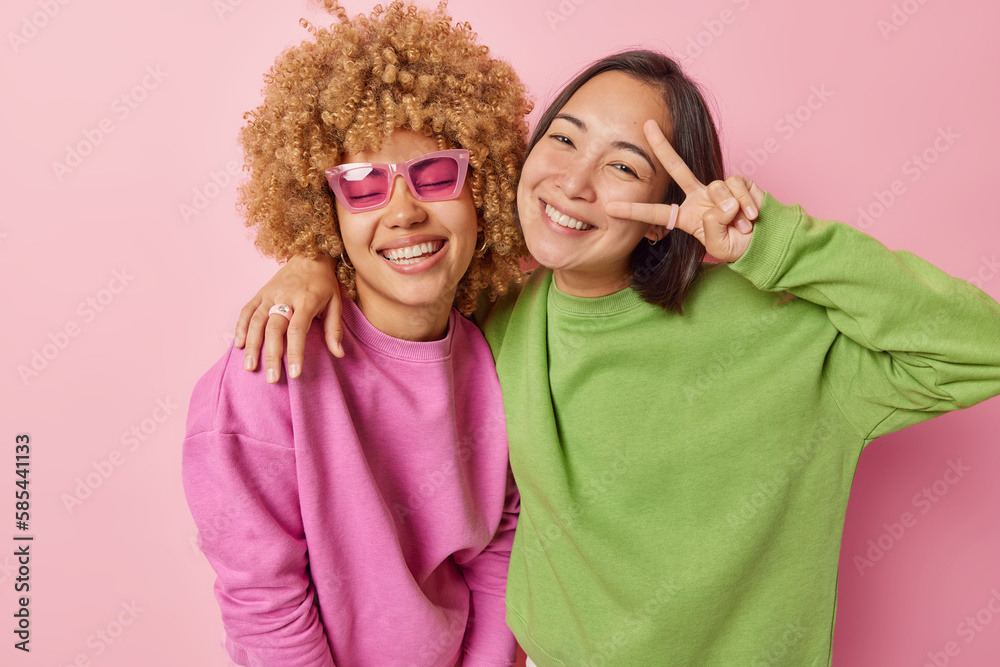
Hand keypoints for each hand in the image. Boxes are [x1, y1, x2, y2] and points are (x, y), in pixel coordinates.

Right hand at [235, 254, 343, 382]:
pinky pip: (247, 310)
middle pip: (274, 328)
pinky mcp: (261, 293)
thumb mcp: (336, 303)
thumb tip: (338, 354)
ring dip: (252, 345)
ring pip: (256, 321)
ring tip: (250, 367)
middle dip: (271, 355)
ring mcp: (270, 294)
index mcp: (306, 300)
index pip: (297, 330)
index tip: (294, 374)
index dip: (295, 353)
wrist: (309, 255)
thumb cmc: (324, 283)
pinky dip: (241, 327)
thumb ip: (334, 329)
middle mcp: (285, 296)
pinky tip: (239, 345)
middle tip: (272, 378)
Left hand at [605, 120, 764, 262]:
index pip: (656, 212)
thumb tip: (721, 202)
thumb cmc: (737, 246)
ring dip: (732, 211)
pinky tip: (751, 214)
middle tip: (647, 124)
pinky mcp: (739, 182)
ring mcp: (718, 188)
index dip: (634, 210)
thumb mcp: (718, 246)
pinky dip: (745, 202)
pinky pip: (737, 186)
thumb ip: (712, 227)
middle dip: (663, 145)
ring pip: (716, 188)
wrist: (764, 241)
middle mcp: (698, 197)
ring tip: (742, 225)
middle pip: (677, 167)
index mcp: (686, 216)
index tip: (609, 208)